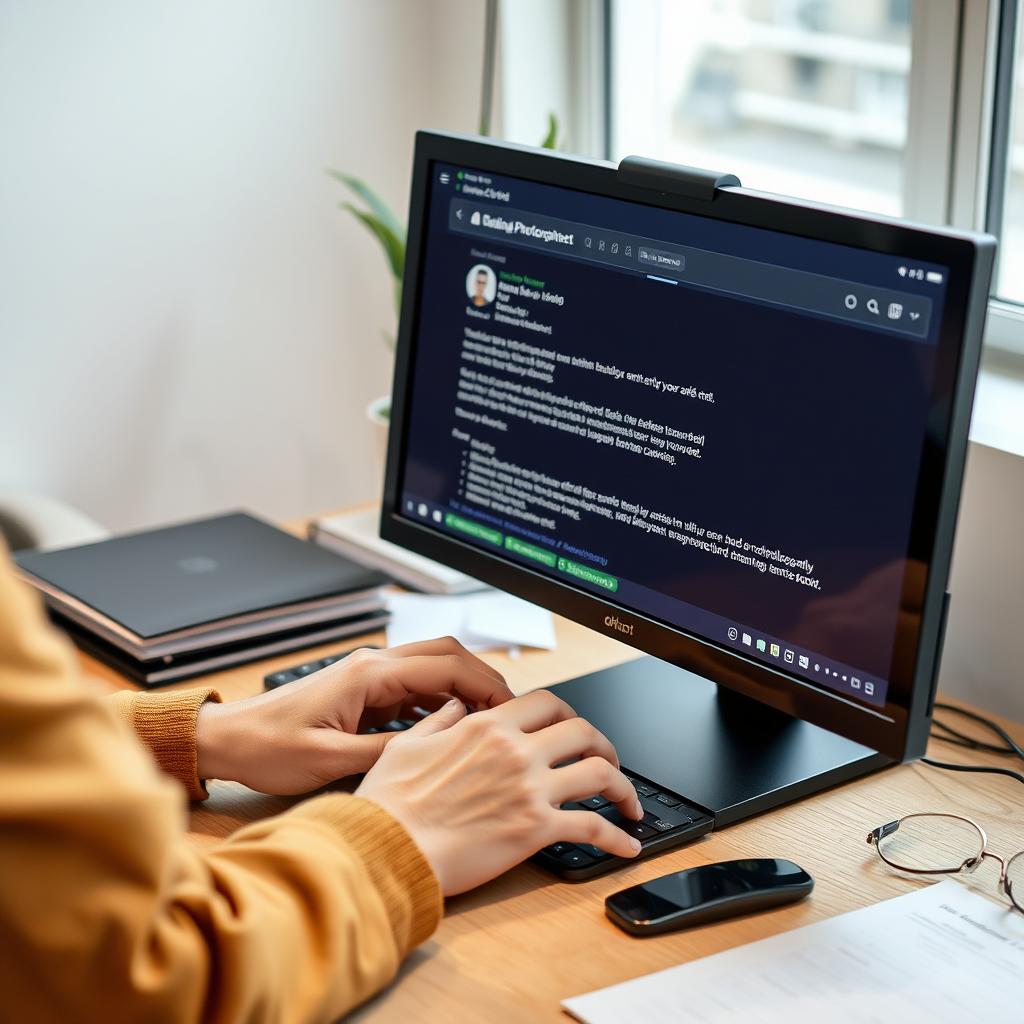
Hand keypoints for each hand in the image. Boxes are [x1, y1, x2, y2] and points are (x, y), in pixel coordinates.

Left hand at [196, 638, 513, 794]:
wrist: (230, 740)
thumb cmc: (269, 748)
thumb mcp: (329, 760)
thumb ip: (385, 751)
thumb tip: (435, 749)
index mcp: (368, 674)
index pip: (445, 665)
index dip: (485, 684)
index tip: (510, 709)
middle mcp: (373, 665)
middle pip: (446, 656)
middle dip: (483, 679)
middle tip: (509, 713)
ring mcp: (369, 675)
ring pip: (433, 668)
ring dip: (463, 690)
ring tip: (488, 724)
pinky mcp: (364, 691)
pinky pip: (415, 688)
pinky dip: (440, 702)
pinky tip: (451, 728)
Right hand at [355, 689, 643, 894]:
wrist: (388, 848)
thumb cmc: (390, 804)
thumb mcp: (407, 745)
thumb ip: (438, 721)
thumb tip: (454, 706)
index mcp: (487, 727)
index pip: (546, 703)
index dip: (568, 713)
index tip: (573, 728)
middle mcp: (516, 751)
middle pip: (583, 732)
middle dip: (604, 744)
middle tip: (608, 760)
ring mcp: (530, 790)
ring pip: (599, 774)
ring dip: (622, 787)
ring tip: (628, 802)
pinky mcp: (536, 830)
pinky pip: (593, 828)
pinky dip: (617, 837)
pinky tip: (626, 846)